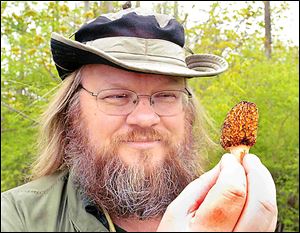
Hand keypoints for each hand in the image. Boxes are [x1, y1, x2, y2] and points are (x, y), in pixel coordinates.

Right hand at [157, 153, 276, 231]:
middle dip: (257, 174)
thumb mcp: (177, 211)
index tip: (229, 158)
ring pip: (269, 213)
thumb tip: (224, 164)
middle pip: (260, 204)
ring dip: (263, 185)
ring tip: (251, 170)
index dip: (234, 170)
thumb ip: (201, 185)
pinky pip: (267, 222)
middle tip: (248, 159)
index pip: (232, 192)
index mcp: (206, 232)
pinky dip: (261, 200)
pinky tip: (251, 189)